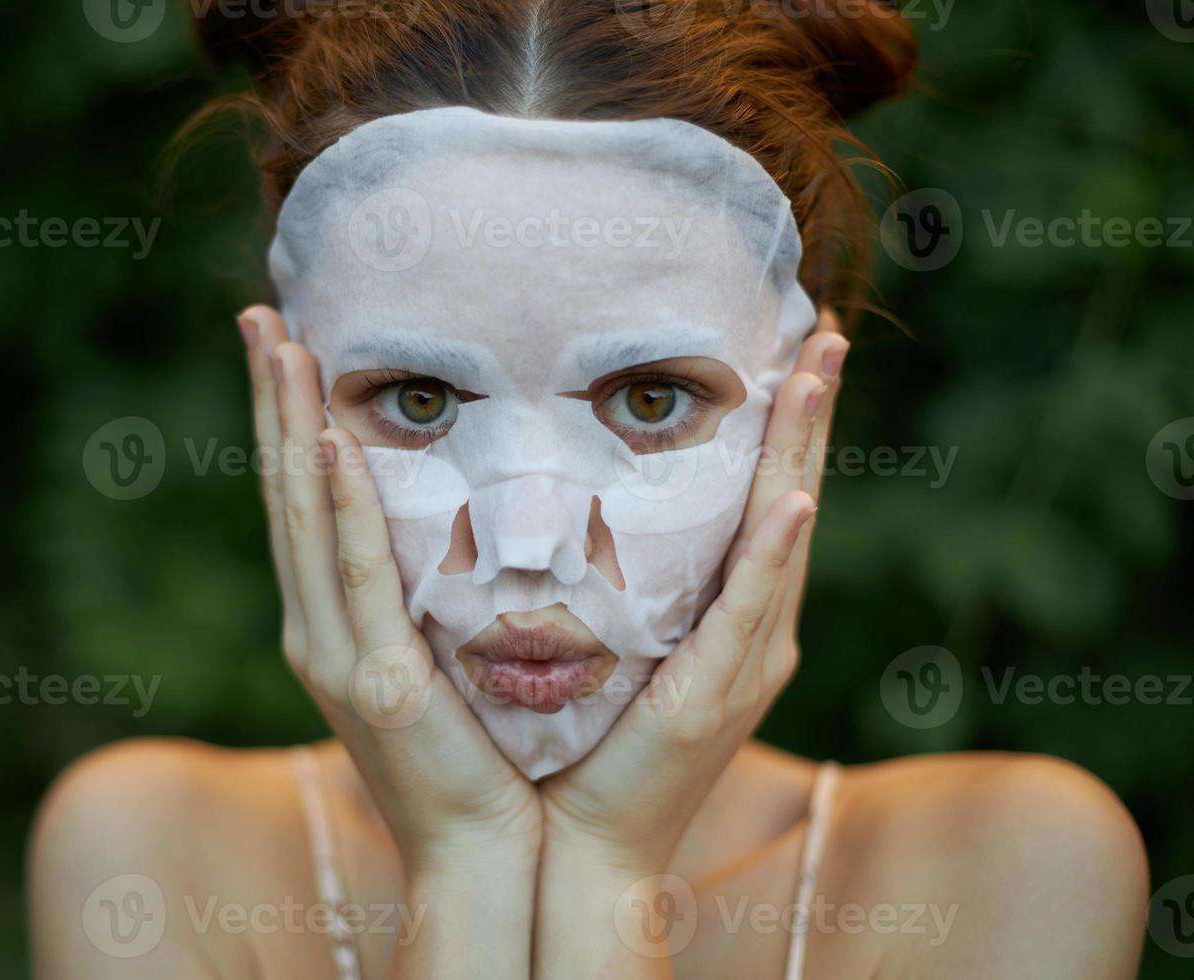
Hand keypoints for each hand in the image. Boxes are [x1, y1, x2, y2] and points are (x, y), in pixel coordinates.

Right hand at [238, 306, 540, 876]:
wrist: (482, 854)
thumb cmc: (477, 757)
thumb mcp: (438, 660)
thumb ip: (424, 596)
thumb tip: (452, 520)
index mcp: (330, 623)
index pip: (302, 503)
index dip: (286, 423)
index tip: (285, 347)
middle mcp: (317, 630)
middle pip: (286, 495)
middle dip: (271, 403)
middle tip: (261, 316)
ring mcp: (339, 657)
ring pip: (306, 521)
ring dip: (291, 429)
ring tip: (283, 347)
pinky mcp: (380, 684)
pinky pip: (359, 576)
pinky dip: (342, 507)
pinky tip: (334, 445)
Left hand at [537, 310, 848, 873]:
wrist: (585, 840)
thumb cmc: (588, 744)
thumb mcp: (614, 641)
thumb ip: (624, 580)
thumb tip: (577, 499)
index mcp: (734, 618)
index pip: (763, 502)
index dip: (782, 429)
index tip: (788, 350)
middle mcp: (758, 632)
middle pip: (791, 501)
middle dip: (809, 418)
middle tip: (826, 331)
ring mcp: (747, 662)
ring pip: (784, 537)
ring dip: (802, 454)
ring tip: (816, 374)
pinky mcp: (717, 693)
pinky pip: (751, 609)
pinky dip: (774, 552)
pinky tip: (794, 498)